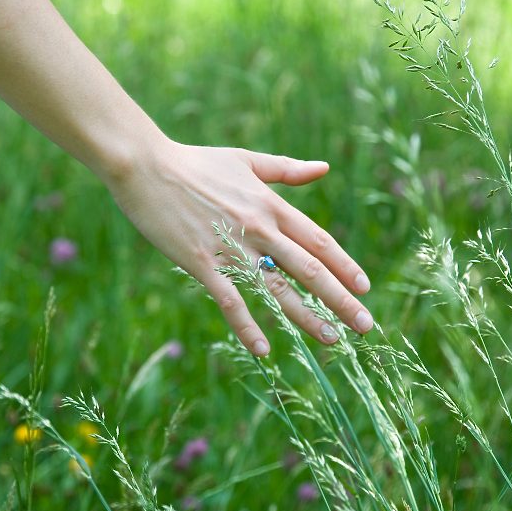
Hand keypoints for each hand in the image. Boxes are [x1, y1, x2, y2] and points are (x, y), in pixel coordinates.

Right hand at [107, 139, 372, 355]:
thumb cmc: (195, 163)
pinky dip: (247, 325)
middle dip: (341, 299)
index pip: (319, 241)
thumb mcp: (246, 160)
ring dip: (306, 317)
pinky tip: (263, 349)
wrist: (146, 166)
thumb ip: (287, 170)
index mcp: (271, 205)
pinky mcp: (202, 261)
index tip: (365, 288)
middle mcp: (259, 228)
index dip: (344, 266)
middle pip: (308, 269)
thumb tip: (324, 168)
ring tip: (332, 339)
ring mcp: (230, 247)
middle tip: (365, 325)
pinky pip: (230, 300)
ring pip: (277, 288)